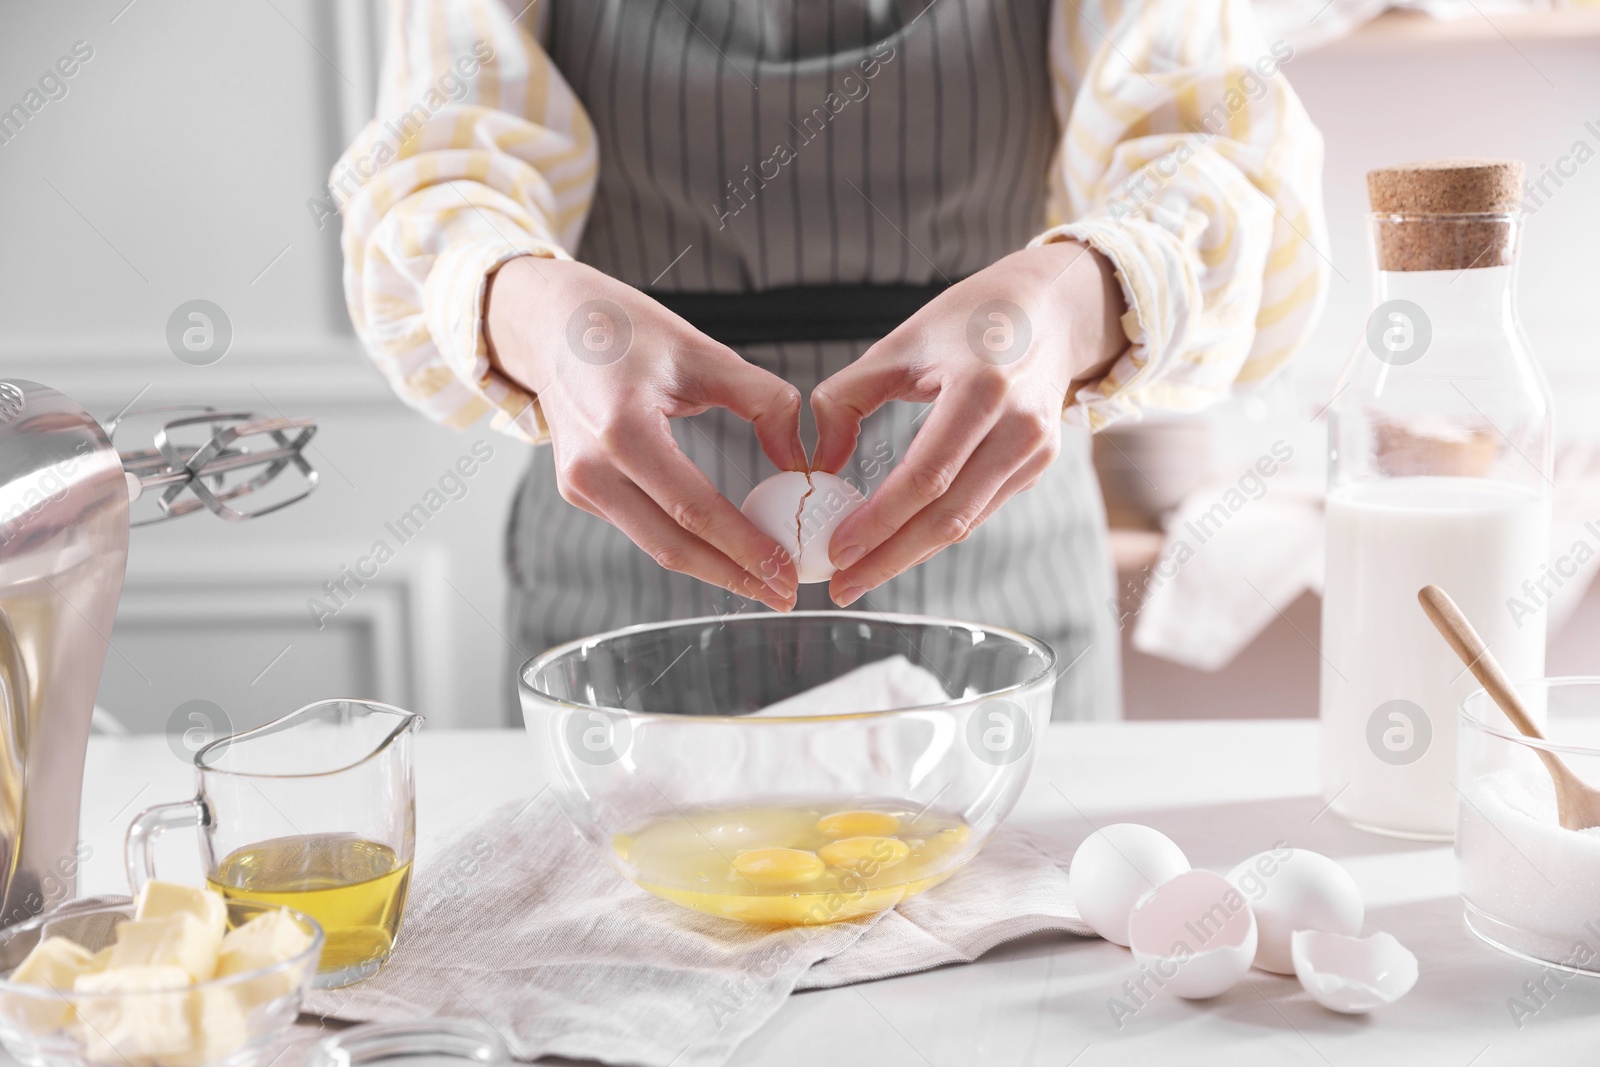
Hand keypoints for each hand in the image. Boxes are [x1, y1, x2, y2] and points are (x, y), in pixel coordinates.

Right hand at [486, 256, 805, 610]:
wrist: (553, 324)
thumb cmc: (627, 330)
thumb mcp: (704, 351)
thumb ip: (764, 402)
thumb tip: (800, 462)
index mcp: (623, 430)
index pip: (694, 509)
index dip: (744, 548)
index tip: (786, 573)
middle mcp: (592, 468)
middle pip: (672, 546)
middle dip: (734, 578)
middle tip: (783, 595)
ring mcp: (579, 485)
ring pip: (655, 546)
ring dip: (712, 569)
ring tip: (763, 581)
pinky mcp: (579, 492)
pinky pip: (641, 528)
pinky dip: (685, 544)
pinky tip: (723, 551)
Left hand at [810, 241, 1127, 606]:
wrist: (1051, 307)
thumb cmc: (969, 319)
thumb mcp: (899, 342)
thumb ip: (846, 399)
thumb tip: (821, 463)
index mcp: (981, 389)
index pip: (925, 478)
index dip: (879, 523)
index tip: (837, 551)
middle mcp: (1018, 426)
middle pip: (949, 517)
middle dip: (890, 560)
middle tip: (843, 588)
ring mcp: (1035, 450)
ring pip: (966, 523)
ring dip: (911, 556)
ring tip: (861, 576)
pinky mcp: (1038, 464)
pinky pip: (980, 510)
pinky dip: (937, 532)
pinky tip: (900, 545)